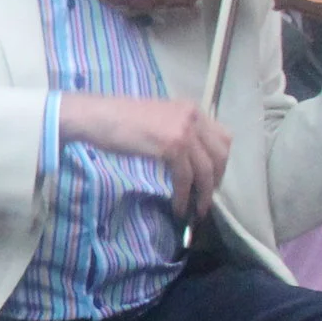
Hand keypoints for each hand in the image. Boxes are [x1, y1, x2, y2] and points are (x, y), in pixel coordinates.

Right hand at [59, 93, 232, 220]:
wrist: (98, 116)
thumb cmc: (120, 120)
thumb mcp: (159, 120)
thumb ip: (178, 131)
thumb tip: (190, 159)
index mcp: (191, 109)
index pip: (223, 137)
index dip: (221, 162)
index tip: (213, 179)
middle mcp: (193, 117)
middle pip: (220, 155)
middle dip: (216, 180)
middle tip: (206, 198)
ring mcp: (184, 131)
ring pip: (206, 170)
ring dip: (203, 194)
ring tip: (196, 211)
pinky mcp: (172, 146)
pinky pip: (186, 177)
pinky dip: (184, 196)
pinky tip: (178, 206)